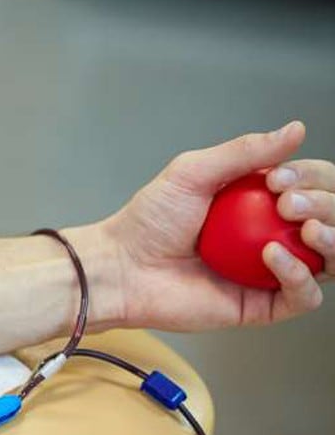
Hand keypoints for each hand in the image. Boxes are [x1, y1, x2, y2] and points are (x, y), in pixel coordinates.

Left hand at [101, 121, 333, 331]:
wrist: (122, 267)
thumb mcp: (194, 172)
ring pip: (330, 260)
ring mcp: (270, 272)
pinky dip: (300, 275)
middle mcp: (272, 235)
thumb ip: (245, 151)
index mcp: (261, 202)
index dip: (313, 177)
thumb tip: (296, 130)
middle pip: (331, 219)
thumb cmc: (148, 222)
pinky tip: (273, 257)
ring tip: (306, 229)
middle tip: (286, 203)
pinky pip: (304, 296)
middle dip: (326, 205)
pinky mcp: (261, 305)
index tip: (279, 178)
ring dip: (332, 240)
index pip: (315, 185)